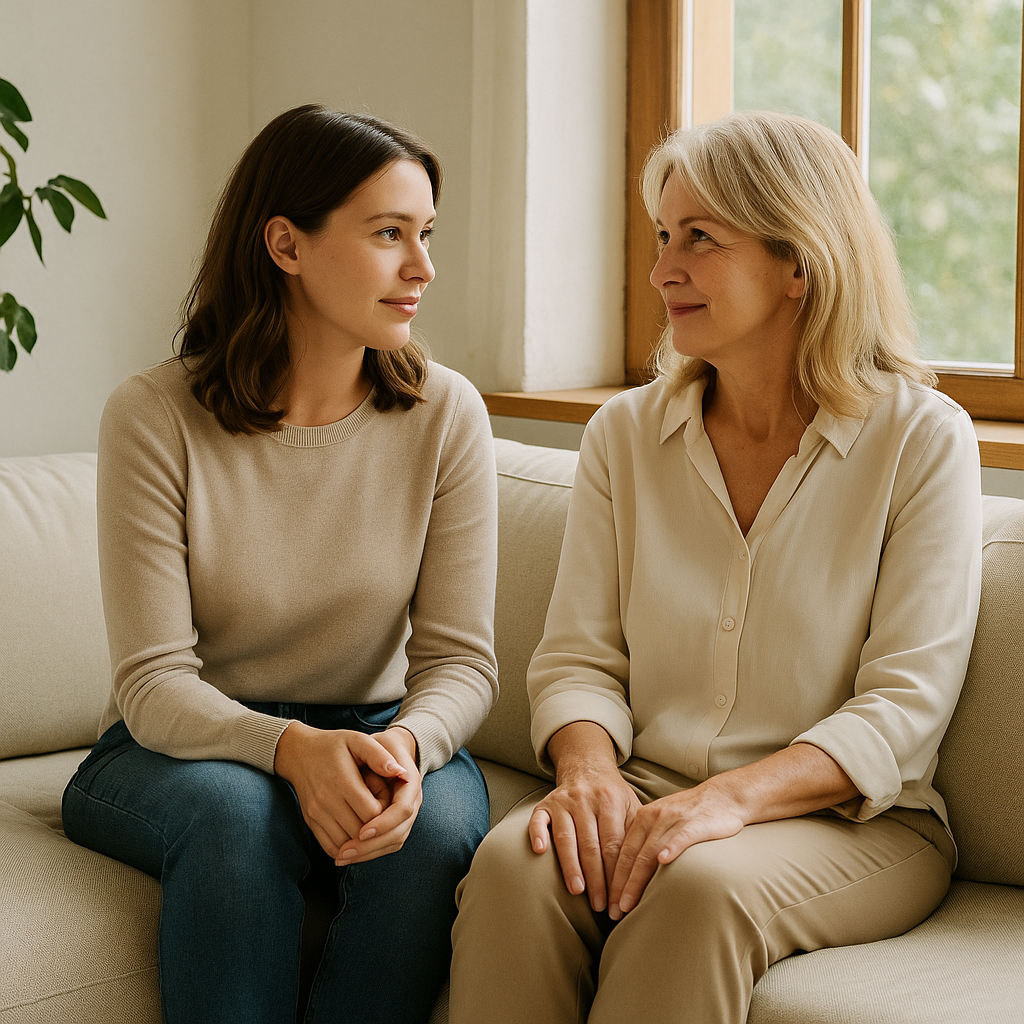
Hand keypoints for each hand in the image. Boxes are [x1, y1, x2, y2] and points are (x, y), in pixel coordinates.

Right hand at [274, 721, 410, 861]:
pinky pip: (330, 847)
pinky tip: (357, 836)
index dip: (386, 811)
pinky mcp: (310, 822)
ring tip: (370, 822)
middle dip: (377, 827)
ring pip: (346, 844)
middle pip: (360, 831)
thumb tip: (401, 773)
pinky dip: (347, 848)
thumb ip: (379, 755)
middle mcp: (326, 801)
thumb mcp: (357, 740)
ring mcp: (316, 814)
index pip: (372, 812)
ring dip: (363, 841)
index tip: (388, 799)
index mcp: (341, 780)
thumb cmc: (334, 745)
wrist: (299, 752)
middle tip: (381, 812)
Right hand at [527, 722, 640, 912]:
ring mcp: (563, 801)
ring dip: (571, 865)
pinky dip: (538, 834)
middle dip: (597, 878)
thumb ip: (636, 833)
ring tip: (577, 891)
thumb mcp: (631, 806)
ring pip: (566, 837)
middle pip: (591, 844)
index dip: (617, 874)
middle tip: (601, 906)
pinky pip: (538, 820)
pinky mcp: (545, 804)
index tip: (619, 900)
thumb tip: (648, 869)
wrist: (587, 766)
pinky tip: (540, 852)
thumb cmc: (612, 795)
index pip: (614, 844)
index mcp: (610, 800)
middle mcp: (585, 799)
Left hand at [606, 783, 744, 919]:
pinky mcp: (694, 823)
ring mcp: (673, 820)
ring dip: (636, 880)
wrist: (724, 796)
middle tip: (614, 911)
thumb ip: (648, 840)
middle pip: (632, 855)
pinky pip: (679, 837)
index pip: (622, 852)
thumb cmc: (692, 815)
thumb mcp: (663, 822)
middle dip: (620, 885)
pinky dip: (670, 849)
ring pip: (649, 852)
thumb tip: (632, 871)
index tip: (608, 902)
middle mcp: (653, 817)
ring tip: (628, 903)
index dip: (613, 878)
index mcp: (643, 818)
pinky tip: (663, 862)